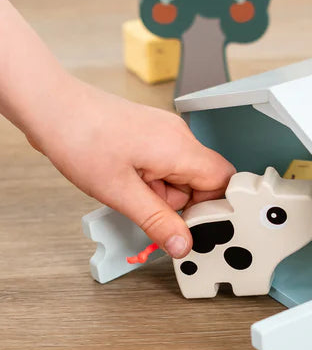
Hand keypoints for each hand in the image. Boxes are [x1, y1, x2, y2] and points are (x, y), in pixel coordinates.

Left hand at [31, 79, 234, 257]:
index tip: (193, 226)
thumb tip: (182, 244)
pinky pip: (165, 165)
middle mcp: (179, 136)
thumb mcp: (119, 192)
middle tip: (144, 204)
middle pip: (202, 182)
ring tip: (126, 186)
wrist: (49, 106)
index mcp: (180, 148)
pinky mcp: (152, 134)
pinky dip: (150, 179)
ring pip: (180, 176)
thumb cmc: (79, 137)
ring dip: (160, 192)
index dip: (213, 208)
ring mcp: (165, 133)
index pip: (224, 181)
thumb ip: (157, 221)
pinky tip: (125, 177)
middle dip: (178, 203)